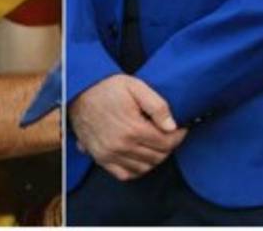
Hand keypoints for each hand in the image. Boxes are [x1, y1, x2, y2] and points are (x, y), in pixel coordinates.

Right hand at [68, 74, 186, 180]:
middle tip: (170, 135)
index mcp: (133, 128)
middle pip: (157, 157)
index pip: (166, 143)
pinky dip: (137, 169)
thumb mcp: (137, 87)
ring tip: (157, 143)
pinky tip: (141, 156)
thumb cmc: (109, 88)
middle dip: (169, 146)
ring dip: (155, 158)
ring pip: (144, 168)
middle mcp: (121, 146)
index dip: (179, 137)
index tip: (182, 128)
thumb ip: (157, 106)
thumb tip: (172, 126)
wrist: (80, 92)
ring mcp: (109, 155)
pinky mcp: (101, 158)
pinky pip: (124, 174)